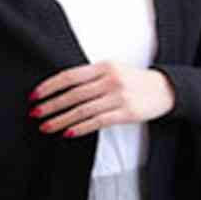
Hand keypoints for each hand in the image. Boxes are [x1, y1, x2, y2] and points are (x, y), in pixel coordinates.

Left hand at [28, 61, 175, 137]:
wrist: (165, 89)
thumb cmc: (134, 81)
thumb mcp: (113, 70)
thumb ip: (91, 77)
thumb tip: (61, 89)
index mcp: (104, 67)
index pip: (70, 76)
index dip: (50, 86)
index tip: (35, 96)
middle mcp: (110, 80)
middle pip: (73, 95)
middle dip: (51, 105)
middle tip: (35, 114)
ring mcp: (118, 97)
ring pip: (82, 110)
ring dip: (61, 120)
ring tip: (46, 127)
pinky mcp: (126, 113)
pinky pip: (97, 122)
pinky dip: (80, 128)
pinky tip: (67, 132)